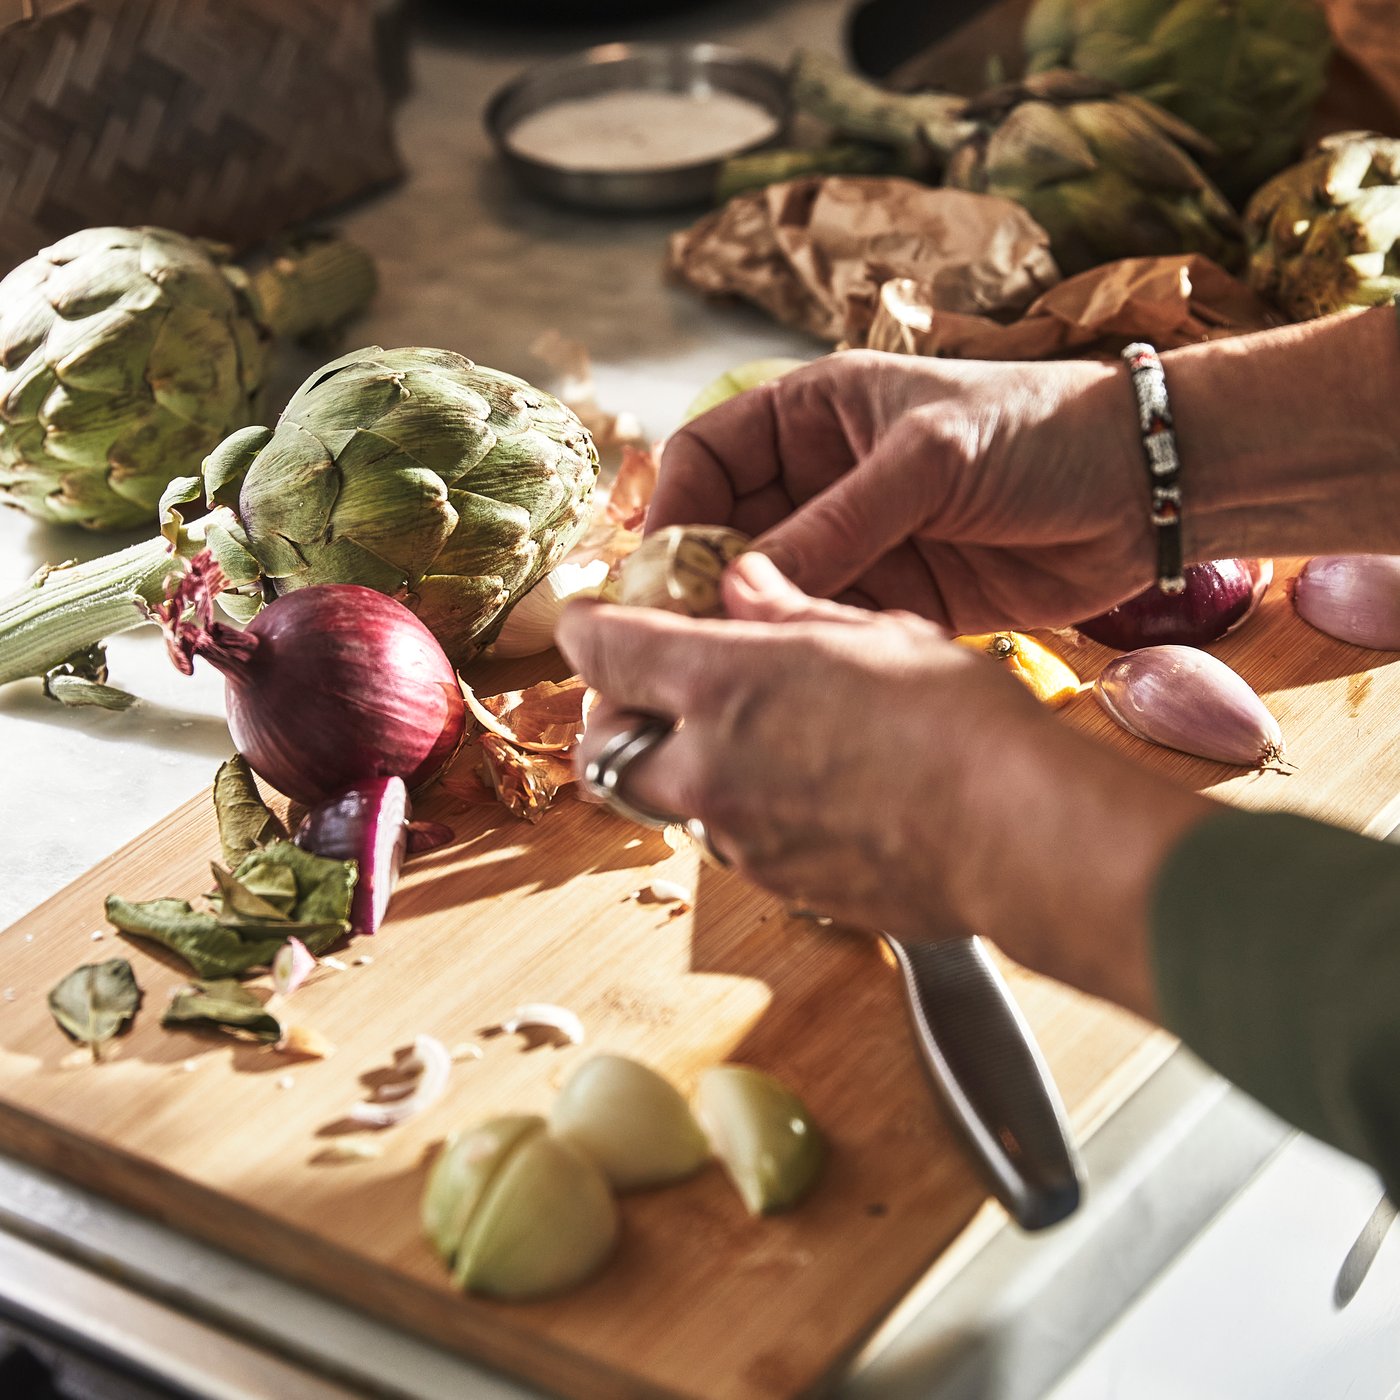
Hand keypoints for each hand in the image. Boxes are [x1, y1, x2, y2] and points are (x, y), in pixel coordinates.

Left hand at [558, 553, 1207, 1015]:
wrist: (1018, 836)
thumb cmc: (958, 720)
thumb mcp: (873, 631)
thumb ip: (789, 609)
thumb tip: (742, 582)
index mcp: (721, 684)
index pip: (602, 651)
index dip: (588, 627)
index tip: (595, 618)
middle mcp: (709, 768)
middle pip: (603, 748)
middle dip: (613, 716)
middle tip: (656, 689)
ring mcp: (739, 838)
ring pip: (666, 799)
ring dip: (680, 764)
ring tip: (748, 734)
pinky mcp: (779, 886)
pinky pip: (730, 841)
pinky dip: (739, 808)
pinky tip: (805, 784)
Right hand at [650, 349, 1152, 632]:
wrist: (1147, 487)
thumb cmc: (1039, 431)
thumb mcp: (927, 459)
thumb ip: (835, 523)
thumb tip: (737, 586)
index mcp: (814, 415)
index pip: (708, 457)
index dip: (673, 511)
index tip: (656, 576)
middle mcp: (823, 480)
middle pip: (728, 534)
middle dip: (700, 585)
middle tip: (680, 644)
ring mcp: (859, 544)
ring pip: (773, 591)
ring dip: (752, 627)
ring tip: (728, 674)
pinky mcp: (896, 601)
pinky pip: (829, 628)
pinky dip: (809, 652)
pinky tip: (796, 680)